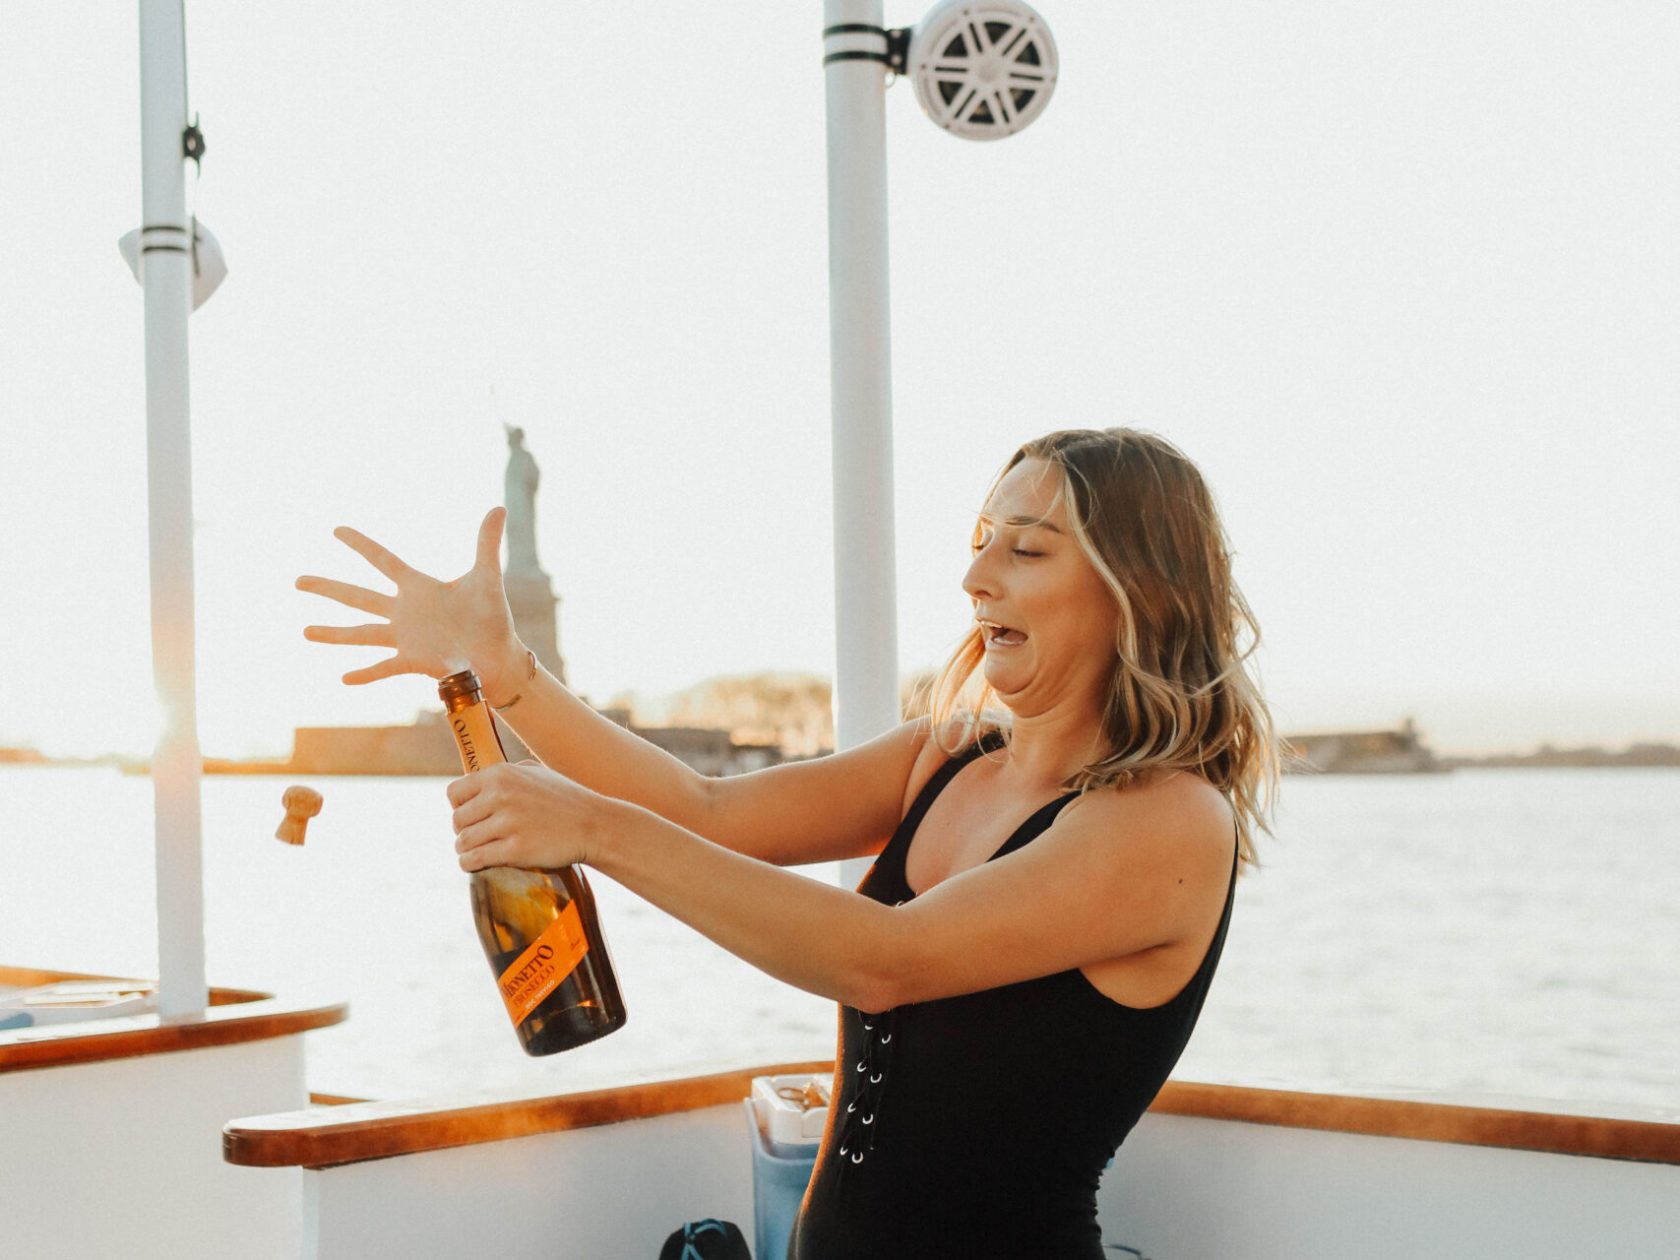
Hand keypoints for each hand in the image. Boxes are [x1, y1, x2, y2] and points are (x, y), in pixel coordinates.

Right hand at [296, 508, 524, 695]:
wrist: (499, 655)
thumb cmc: (491, 617)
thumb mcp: (486, 577)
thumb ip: (486, 543)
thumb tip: (499, 507)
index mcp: (418, 587)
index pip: (383, 561)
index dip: (361, 545)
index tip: (336, 529)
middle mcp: (405, 611)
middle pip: (359, 597)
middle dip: (328, 588)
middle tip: (297, 581)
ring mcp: (405, 637)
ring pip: (362, 633)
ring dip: (334, 633)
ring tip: (305, 631)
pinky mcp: (414, 661)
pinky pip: (385, 667)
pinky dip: (366, 673)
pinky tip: (344, 678)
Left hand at [449, 760, 607, 872]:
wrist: (593, 825)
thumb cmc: (565, 799)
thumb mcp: (536, 772)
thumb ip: (506, 773)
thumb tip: (479, 780)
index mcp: (501, 774)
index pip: (455, 793)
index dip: (459, 807)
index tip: (470, 817)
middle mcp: (500, 795)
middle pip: (457, 820)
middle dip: (464, 831)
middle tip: (478, 837)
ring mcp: (507, 823)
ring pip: (463, 841)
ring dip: (465, 849)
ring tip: (476, 852)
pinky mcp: (515, 849)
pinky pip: (474, 859)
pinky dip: (469, 864)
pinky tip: (475, 864)